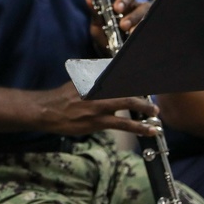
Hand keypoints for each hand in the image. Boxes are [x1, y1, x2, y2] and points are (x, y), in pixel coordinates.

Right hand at [35, 81, 159, 136]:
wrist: (48, 110)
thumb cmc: (63, 96)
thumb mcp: (78, 81)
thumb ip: (95, 79)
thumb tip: (110, 74)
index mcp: (95, 78)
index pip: (120, 73)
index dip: (136, 75)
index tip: (149, 76)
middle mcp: (98, 88)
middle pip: (127, 86)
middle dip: (143, 90)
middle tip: (153, 96)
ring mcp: (99, 105)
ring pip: (127, 104)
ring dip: (144, 108)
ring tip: (155, 114)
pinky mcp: (98, 121)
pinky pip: (122, 124)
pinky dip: (137, 127)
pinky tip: (148, 130)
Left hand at [84, 0, 147, 50]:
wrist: (107, 52)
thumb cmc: (104, 33)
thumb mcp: (98, 23)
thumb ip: (95, 11)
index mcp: (125, 3)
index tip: (116, 8)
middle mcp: (136, 10)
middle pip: (143, 5)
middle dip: (133, 15)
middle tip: (123, 25)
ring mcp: (143, 20)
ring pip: (147, 18)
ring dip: (138, 25)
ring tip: (130, 33)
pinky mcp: (146, 31)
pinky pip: (148, 29)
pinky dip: (141, 32)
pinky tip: (134, 37)